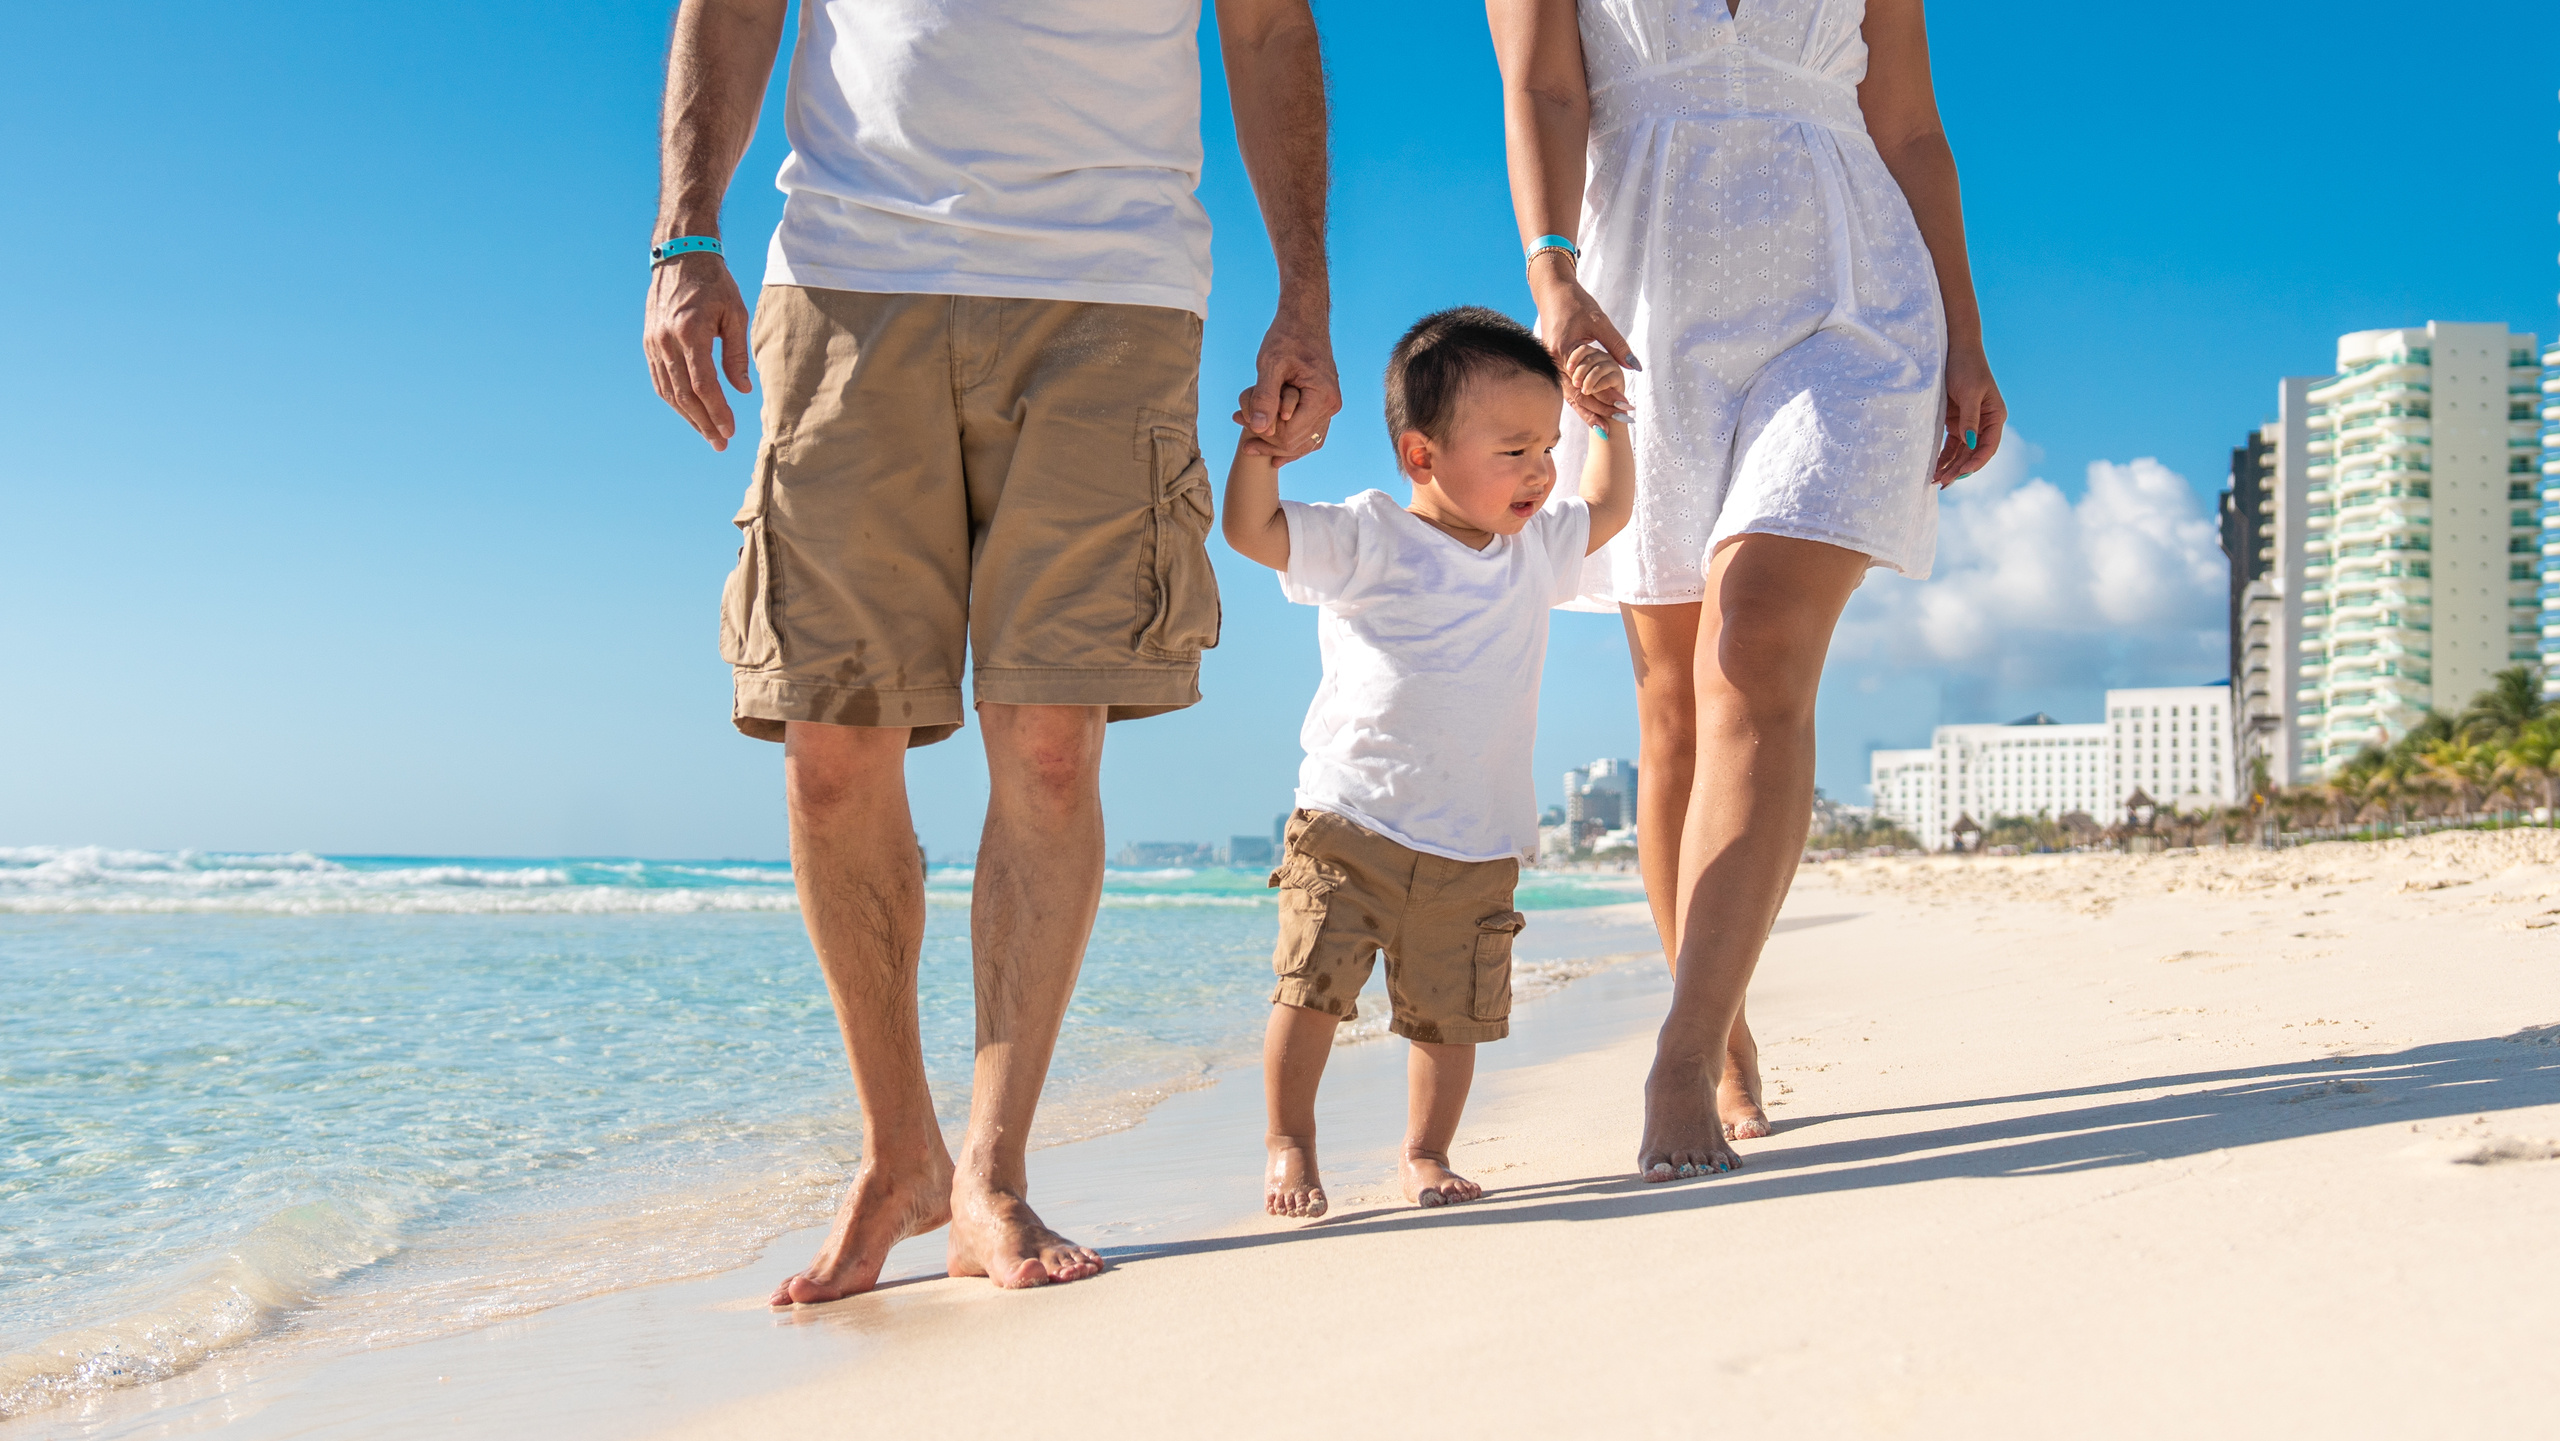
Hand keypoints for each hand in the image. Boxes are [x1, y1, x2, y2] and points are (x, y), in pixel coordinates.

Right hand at [644, 252, 751, 449]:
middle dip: (703, 422)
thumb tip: (742, 391)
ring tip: (708, 434)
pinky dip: (674, 400)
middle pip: (684, 394)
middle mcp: (666, 341)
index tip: (730, 430)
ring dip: (688, 416)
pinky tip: (689, 412)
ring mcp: (653, 342)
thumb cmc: (714, 282)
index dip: (717, 411)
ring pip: (668, 391)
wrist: (680, 254)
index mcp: (690, 332)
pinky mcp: (648, 342)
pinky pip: (659, 379)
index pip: (703, 384)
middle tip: (720, 443)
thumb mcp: (735, 314)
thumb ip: (737, 355)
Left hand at [1236, 300, 1339, 460]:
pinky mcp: (1325, 404)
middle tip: (1242, 439)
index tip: (1241, 423)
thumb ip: (1265, 397)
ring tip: (1251, 443)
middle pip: (1298, 443)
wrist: (1305, 320)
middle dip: (1269, 443)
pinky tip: (1272, 445)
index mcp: (1321, 398)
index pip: (1290, 435)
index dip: (1265, 436)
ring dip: (1278, 445)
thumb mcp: (1271, 364)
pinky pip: (1311, 433)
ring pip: (1306, 443)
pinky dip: (1291, 440)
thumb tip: (1258, 428)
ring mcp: (1330, 406)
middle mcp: (1331, 406)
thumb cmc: (1287, 337)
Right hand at [1528, 259, 1637, 428]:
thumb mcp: (1600, 321)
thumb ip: (1616, 345)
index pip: (1586, 383)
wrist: (1552, 291)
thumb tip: (1634, 366)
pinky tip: (1590, 413)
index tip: (1624, 406)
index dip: (1605, 397)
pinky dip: (1578, 401)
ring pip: (1569, 395)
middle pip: (1576, 395)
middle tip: (1620, 421)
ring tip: (1605, 426)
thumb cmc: (1576, 303)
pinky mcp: (1552, 364)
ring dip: (1588, 411)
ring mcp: (1550, 364)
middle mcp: (1553, 361)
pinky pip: (1565, 388)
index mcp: (1564, 351)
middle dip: (1598, 410)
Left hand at [1933, 341, 2004, 486]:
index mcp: (1995, 416)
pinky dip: (1944, 457)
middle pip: (1973, 453)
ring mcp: (1970, 423)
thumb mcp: (1969, 393)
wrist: (1954, 349)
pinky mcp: (1956, 422)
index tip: (1961, 473)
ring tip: (1936, 481)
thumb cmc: (1966, 367)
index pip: (1988, 446)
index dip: (1976, 462)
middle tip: (1943, 483)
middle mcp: (1985, 423)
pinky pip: (1951, 445)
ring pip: (1961, 452)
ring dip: (1950, 466)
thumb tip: (1970, 444)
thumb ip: (1969, 419)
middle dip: (1959, 469)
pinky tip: (1935, 469)